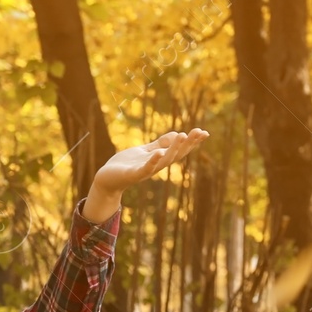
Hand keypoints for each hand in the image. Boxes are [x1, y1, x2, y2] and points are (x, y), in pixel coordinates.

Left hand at [83, 128, 209, 222]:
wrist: (106, 179)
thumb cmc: (125, 165)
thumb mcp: (145, 151)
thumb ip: (159, 144)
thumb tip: (178, 134)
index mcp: (159, 160)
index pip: (179, 151)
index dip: (192, 143)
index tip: (204, 133)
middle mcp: (155, 166)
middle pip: (175, 155)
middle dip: (188, 144)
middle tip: (200, 132)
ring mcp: (145, 171)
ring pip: (163, 161)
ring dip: (174, 149)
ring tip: (183, 135)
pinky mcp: (132, 174)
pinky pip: (145, 168)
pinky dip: (152, 161)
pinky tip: (159, 152)